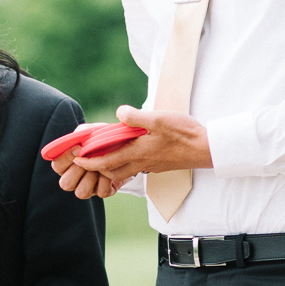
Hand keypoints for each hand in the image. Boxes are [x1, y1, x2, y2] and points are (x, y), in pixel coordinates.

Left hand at [54, 107, 212, 198]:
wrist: (207, 149)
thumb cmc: (185, 133)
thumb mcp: (159, 119)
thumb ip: (137, 117)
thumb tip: (118, 113)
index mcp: (137, 152)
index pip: (106, 161)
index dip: (89, 161)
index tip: (77, 158)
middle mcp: (142, 162)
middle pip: (112, 170)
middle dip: (96, 167)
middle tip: (85, 160)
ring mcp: (151, 166)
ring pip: (124, 171)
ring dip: (110, 167)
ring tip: (103, 157)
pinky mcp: (159, 165)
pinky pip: (136, 169)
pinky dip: (125, 165)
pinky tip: (128, 155)